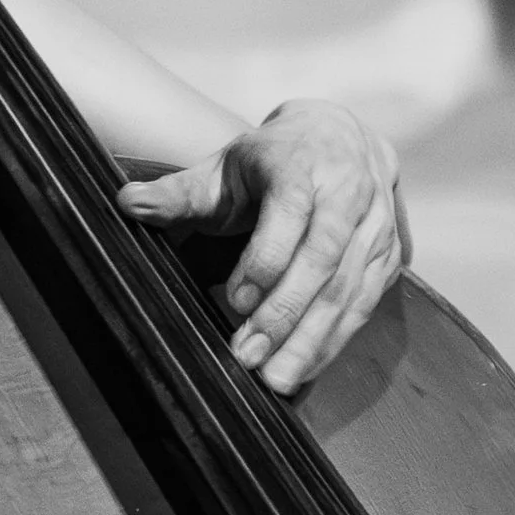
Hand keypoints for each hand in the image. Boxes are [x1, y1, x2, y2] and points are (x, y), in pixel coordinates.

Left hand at [117, 100, 409, 393]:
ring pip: (349, 287)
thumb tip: (126, 202)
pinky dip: (335, 340)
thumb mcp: (225, 166)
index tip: (234, 300)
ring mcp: (375, 224)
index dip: (265, 258)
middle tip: (249, 358)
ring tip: (275, 379)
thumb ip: (179, 191)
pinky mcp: (389, 254)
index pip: (290, 211)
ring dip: (312, 338)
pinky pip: (365, 303)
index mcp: (303, 162)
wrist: (341, 136)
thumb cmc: (274, 158)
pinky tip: (305, 367)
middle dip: (285, 313)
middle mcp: (348, 190)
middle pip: (323, 259)